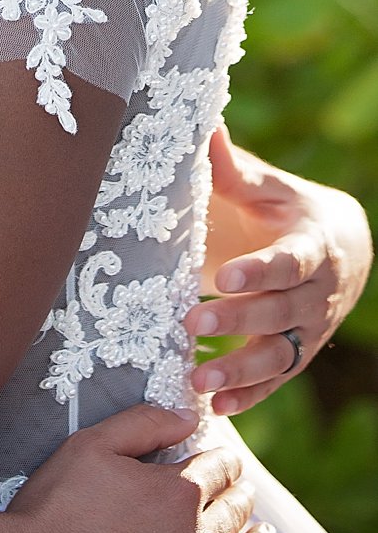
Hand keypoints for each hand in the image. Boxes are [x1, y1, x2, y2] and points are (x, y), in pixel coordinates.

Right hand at [11, 404, 278, 532]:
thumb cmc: (55, 511)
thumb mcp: (90, 445)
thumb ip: (143, 423)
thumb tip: (187, 415)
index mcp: (177, 493)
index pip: (219, 469)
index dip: (225, 460)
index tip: (225, 460)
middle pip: (237, 514)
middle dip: (243, 498)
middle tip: (245, 494)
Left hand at [187, 125, 372, 415]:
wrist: (339, 248)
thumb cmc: (288, 209)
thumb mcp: (268, 187)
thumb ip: (234, 169)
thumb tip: (204, 126)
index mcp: (313, 245)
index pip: (289, 262)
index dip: (260, 271)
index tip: (225, 276)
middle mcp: (317, 294)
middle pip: (280, 312)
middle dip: (239, 320)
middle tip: (193, 323)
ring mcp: (310, 329)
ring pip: (279, 355)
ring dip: (240, 371)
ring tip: (199, 380)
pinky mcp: (297, 353)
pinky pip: (276, 381)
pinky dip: (248, 396)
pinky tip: (216, 407)